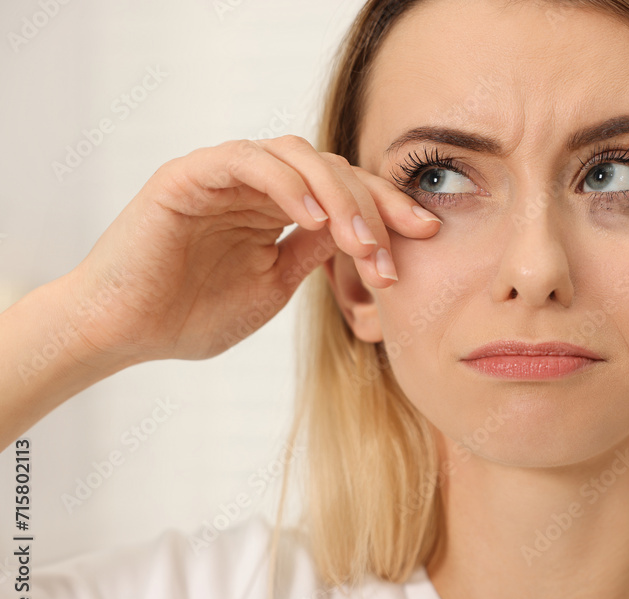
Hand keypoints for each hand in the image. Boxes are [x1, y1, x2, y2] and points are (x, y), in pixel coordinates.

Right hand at [61, 135, 440, 363]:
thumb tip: (362, 237)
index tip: (426, 236)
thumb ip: (312, 255)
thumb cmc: (191, 316)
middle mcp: (255, 185)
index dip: (388, 210)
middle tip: (396, 250)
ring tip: (359, 242)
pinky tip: (315, 222)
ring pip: (299, 156)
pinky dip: (289, 184)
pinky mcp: (191, 175)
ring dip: (339, 196)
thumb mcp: (273, 286)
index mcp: (276, 208)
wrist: (123, 334)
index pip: (345, 192)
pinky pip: (250, 161)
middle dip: (374, 206)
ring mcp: (223, 175)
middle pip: (334, 169)